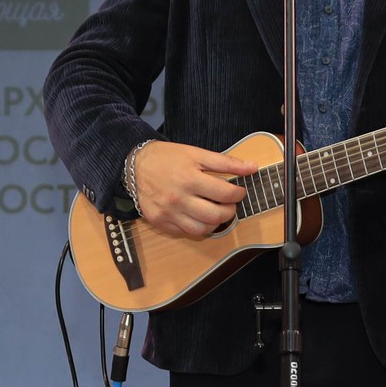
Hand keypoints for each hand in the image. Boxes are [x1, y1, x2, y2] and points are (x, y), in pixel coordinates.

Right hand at [132, 140, 260, 237]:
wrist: (133, 166)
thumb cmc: (166, 157)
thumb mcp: (196, 153)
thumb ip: (225, 162)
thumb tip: (252, 167)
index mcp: (189, 179)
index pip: (225, 193)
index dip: (238, 193)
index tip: (239, 191)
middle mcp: (179, 199)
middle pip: (216, 215)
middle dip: (230, 211)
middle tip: (230, 204)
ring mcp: (168, 213)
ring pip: (202, 229)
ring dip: (215, 223)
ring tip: (216, 212)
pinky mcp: (160, 222)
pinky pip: (185, 233)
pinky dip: (197, 227)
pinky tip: (199, 216)